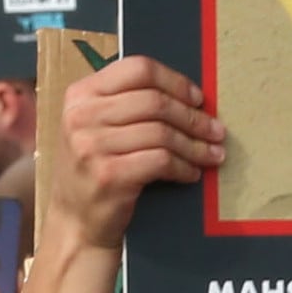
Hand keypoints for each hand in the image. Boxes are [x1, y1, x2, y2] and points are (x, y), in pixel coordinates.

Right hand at [54, 54, 223, 245]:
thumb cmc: (94, 171)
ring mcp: (92, 146)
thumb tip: (188, 96)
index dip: (175, 81)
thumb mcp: (97, 128)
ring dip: (194, 145)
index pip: (138, 69)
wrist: (75, 223)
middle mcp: (82, 116)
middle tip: (216, 130)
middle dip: (193, 117)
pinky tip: (191, 173)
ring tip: (211, 154)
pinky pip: (160, 160)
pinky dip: (182, 166)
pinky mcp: (109, 175)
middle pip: (155, 101)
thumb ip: (128, 105)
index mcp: (81, 95)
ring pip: (162, 132)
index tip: (197, 98)